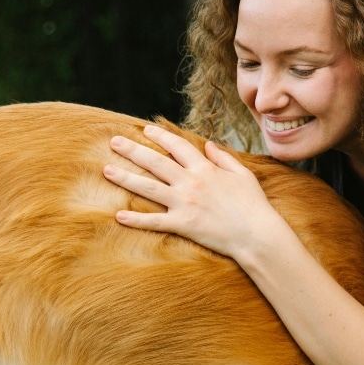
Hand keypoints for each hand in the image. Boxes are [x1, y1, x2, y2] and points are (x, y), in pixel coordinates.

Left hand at [103, 124, 284, 262]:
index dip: (160, 135)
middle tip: (114, 141)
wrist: (257, 235)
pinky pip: (154, 221)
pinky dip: (136, 220)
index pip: (177, 145)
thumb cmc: (253, 205)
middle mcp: (191, 182)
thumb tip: (208, 145)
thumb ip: (223, 158)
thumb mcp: (242, 174)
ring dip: (126, 178)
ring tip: (107, 170)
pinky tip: (118, 216)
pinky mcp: (183, 225)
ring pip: (149, 188)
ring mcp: (185, 204)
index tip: (145, 129)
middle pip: (156, 162)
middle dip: (133, 150)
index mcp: (205, 168)